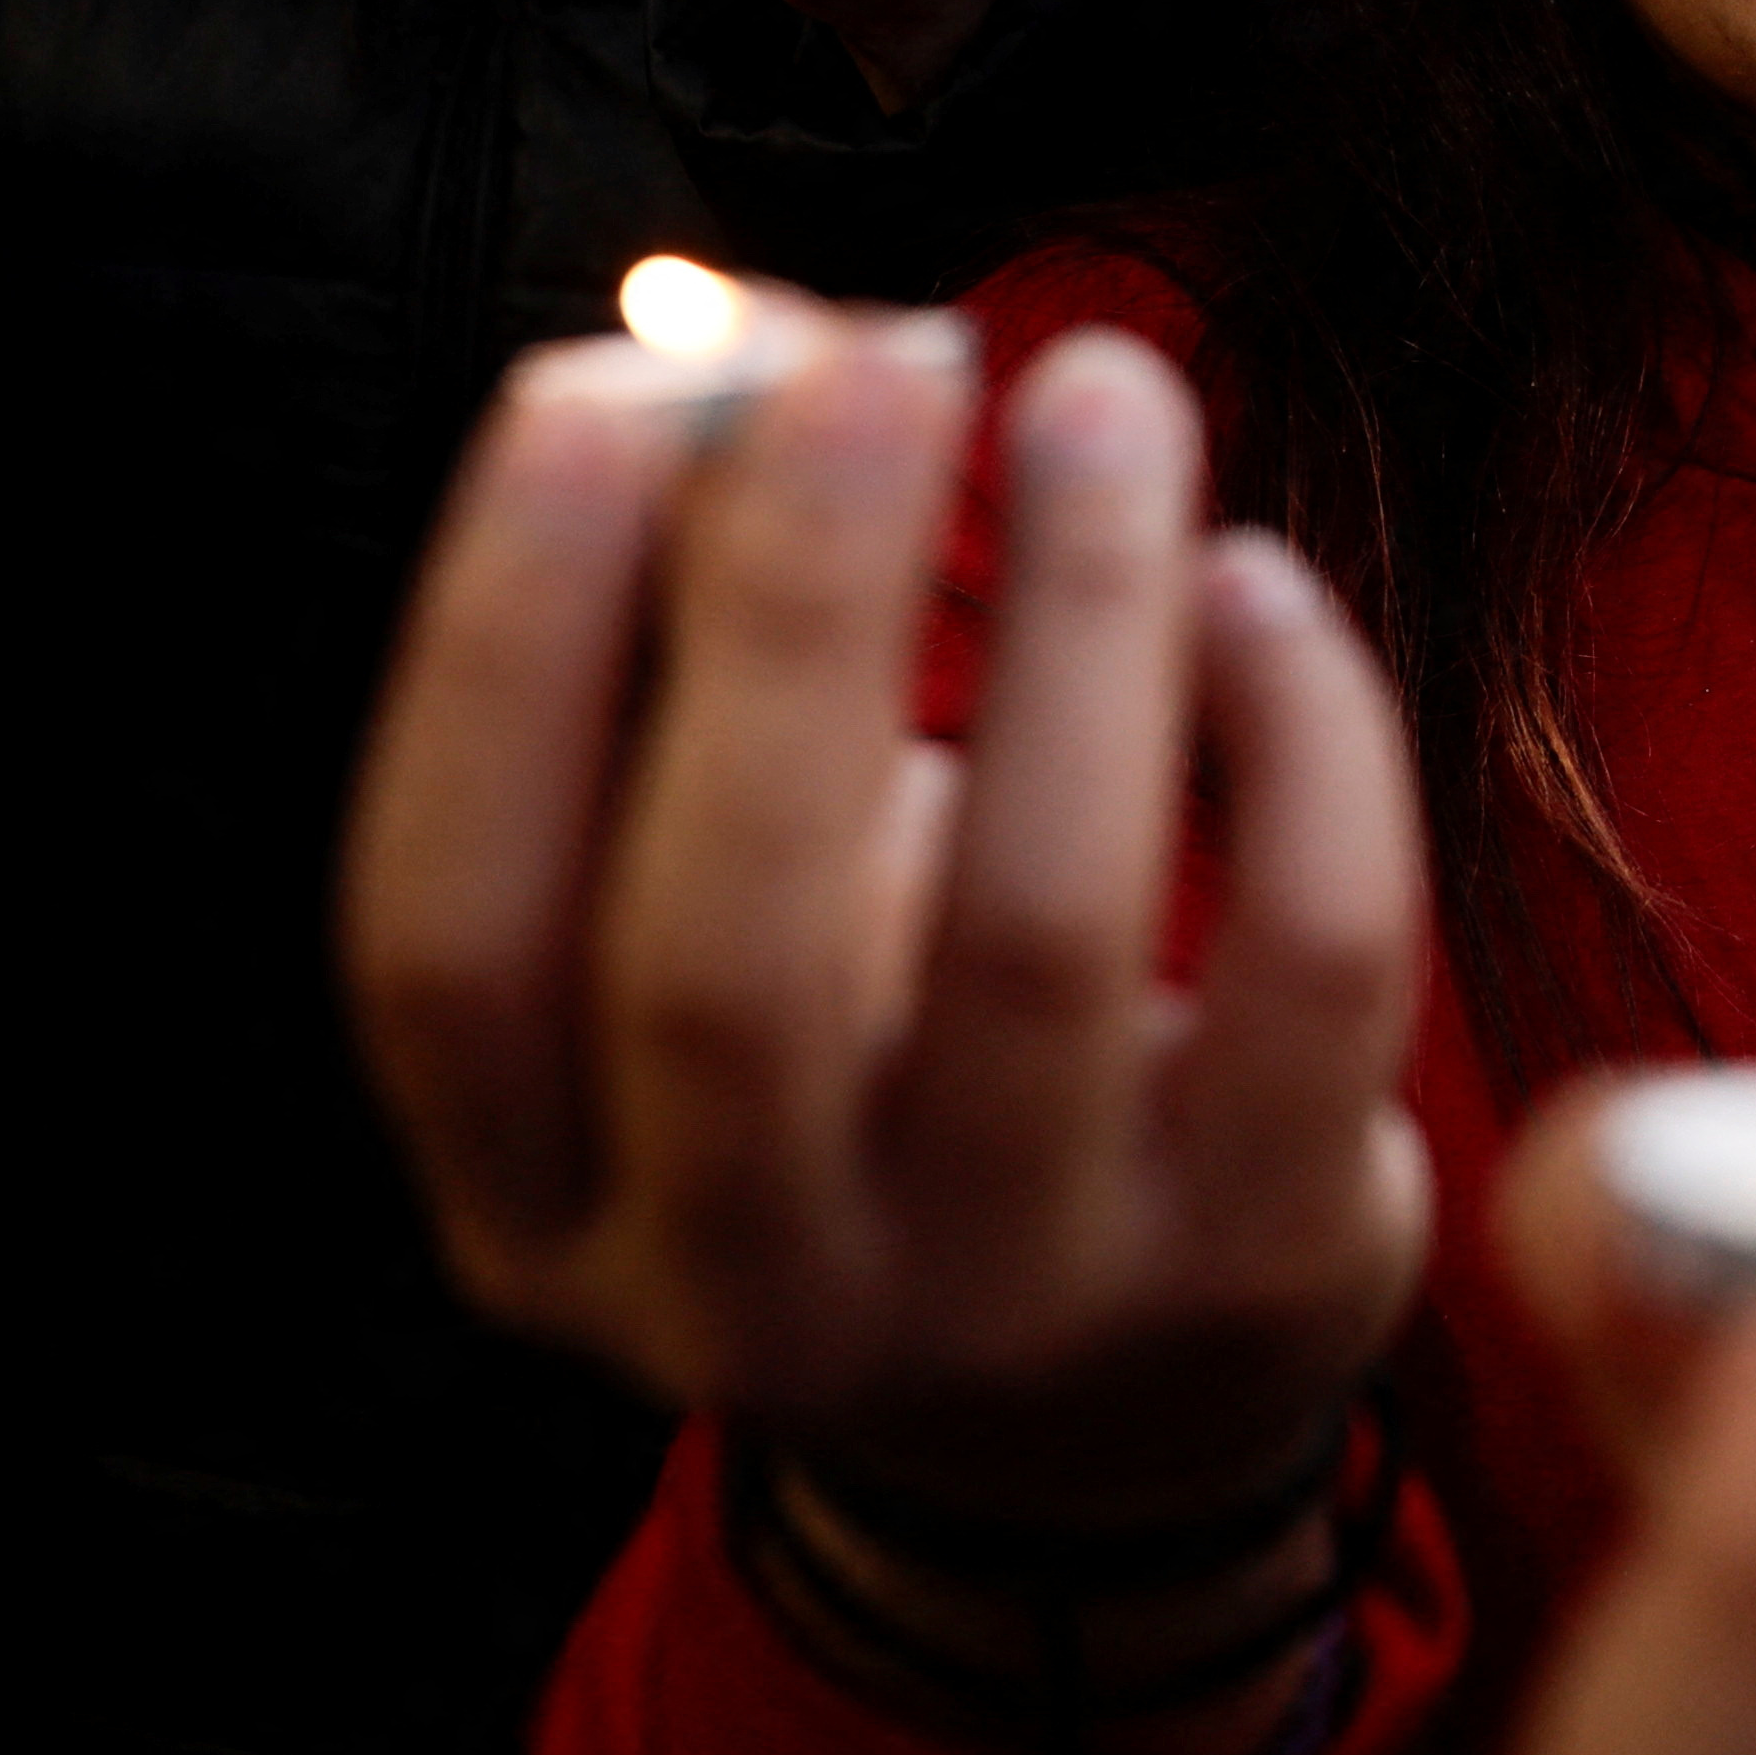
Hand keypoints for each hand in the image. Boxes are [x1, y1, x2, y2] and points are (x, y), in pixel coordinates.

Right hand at [345, 316, 1435, 1656]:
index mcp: (537, 1202)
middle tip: (881, 356)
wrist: (1106, 1418)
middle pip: (726, 956)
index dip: (502, 648)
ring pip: (1038, 935)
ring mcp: (1012, 1304)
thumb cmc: (875, 1068)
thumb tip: (746, 336)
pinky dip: (1299, 748)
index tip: (596, 390)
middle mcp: (744, 1292)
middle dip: (795, 616)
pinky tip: (1257, 592)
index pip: (445, 942)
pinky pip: (1310, 972)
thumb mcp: (735, 908)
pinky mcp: (1262, 1269)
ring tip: (1101, 393)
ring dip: (1070, 617)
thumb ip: (698, 653)